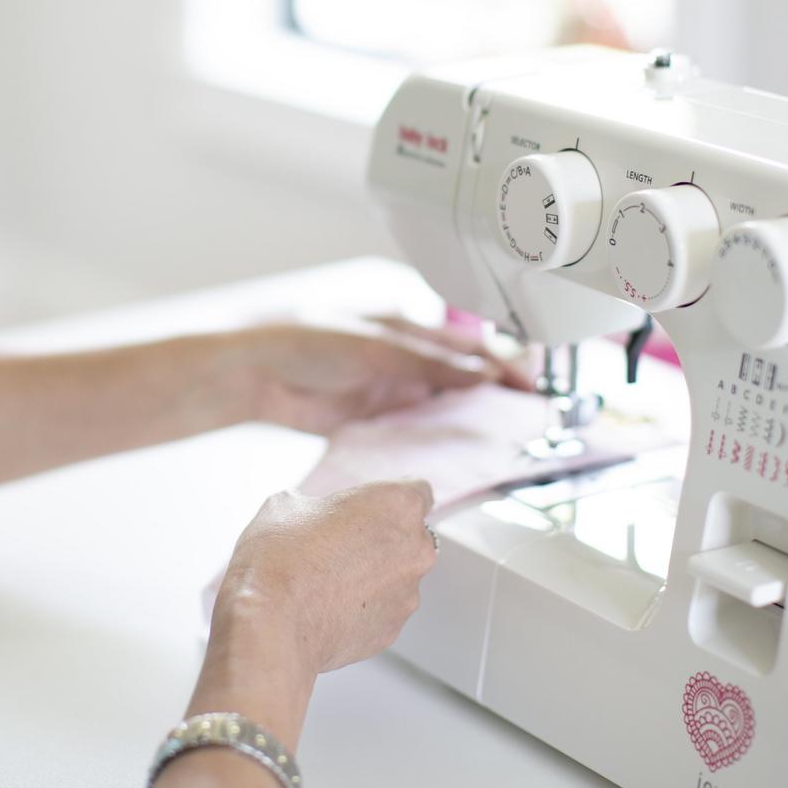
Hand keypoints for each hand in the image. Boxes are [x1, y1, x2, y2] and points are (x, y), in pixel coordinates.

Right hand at [215, 479, 436, 674]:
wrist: (270, 626)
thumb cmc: (280, 558)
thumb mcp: (286, 505)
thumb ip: (314, 504)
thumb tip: (308, 515)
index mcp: (399, 506)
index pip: (417, 492)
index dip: (388, 499)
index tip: (368, 508)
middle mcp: (415, 550)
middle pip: (409, 538)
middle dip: (381, 539)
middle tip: (338, 544)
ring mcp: (407, 596)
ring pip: (396, 578)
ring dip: (371, 576)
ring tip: (326, 582)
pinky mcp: (391, 632)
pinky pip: (381, 612)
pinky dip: (362, 609)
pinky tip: (327, 608)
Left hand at [240, 315, 533, 435]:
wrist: (255, 374)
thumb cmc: (306, 340)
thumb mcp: (376, 348)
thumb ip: (429, 364)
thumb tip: (482, 372)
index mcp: (410, 329)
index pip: (470, 347)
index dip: (504, 364)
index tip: (532, 385)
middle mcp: (406, 361)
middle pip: (464, 381)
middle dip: (496, 398)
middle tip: (529, 420)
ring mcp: (392, 394)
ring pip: (443, 410)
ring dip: (470, 424)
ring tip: (503, 443)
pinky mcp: (375, 423)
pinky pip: (414, 435)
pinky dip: (436, 445)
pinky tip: (455, 458)